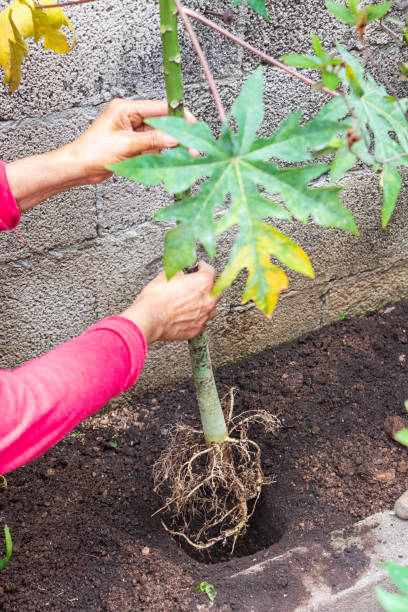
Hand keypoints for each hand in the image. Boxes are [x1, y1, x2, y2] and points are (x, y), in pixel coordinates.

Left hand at [66, 98, 195, 183]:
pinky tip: (171, 159)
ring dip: (170, 145)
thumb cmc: (94, 151)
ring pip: (158, 136)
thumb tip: (173, 138)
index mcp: (126, 108)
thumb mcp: (126, 145)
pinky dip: (161, 153)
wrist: (80, 167)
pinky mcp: (132, 144)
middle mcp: (130, 117)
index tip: (192, 123)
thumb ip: (152, 141)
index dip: (176, 115)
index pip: (157, 108)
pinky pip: (152, 146)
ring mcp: (132, 131)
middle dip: (176, 133)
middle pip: (160, 122)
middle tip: (192, 143)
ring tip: (186, 153)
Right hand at [120, 262, 220, 343]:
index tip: (199, 267)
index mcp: (203, 283)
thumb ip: (179, 274)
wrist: (150, 318)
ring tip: (196, 302)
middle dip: (208, 287)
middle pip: (216, 291)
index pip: (210, 271)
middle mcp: (208, 300)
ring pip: (213, 309)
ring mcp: (203, 316)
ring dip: (207, 304)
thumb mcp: (167, 276)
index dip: (203, 267)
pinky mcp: (197, 329)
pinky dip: (199, 318)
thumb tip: (181, 274)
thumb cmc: (157, 297)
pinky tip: (190, 315)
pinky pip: (203, 323)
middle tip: (198, 285)